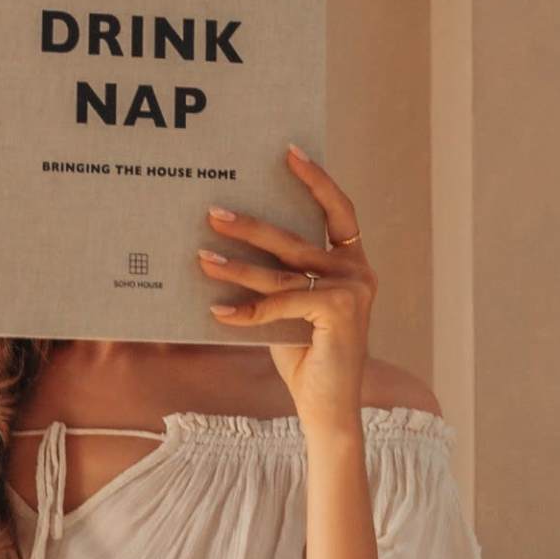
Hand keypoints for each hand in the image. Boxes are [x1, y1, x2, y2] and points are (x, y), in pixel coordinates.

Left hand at [198, 141, 374, 426]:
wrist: (327, 407)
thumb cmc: (303, 354)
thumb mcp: (287, 307)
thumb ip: (275, 276)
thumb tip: (222, 245)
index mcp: (349, 262)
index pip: (338, 210)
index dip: (316, 179)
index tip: (289, 151)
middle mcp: (357, 271)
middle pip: (296, 238)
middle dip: (251, 224)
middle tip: (213, 211)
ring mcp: (352, 290)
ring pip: (282, 271)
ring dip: (236, 264)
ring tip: (201, 256)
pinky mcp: (340, 311)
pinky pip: (281, 303)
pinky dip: (246, 310)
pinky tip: (217, 312)